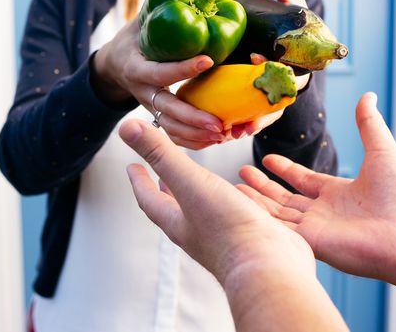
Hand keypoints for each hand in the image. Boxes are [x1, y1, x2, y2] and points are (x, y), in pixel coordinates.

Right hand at [93, 20, 225, 148]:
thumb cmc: (135, 38)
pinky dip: (192, 141)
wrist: (113, 64)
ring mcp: (149, 106)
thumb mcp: (142, 20)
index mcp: (136, 67)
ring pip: (170, 127)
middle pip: (166, 109)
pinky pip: (173, 134)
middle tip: (219, 123)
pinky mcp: (158, 115)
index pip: (159, 71)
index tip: (207, 60)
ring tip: (223, 134)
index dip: (182, 68)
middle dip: (193, 117)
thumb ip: (163, 7)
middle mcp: (142, 91)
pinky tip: (214, 140)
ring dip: (196, 134)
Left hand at [119, 119, 316, 285]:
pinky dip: (231, 200)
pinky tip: (242, 196)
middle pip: (174, 208)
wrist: (269, 268)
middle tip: (160, 175)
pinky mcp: (248, 238)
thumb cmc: (228, 227)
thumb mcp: (190, 183)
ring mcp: (223, 239)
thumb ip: (162, 154)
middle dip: (166, 190)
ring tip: (201, 181)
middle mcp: (197, 233)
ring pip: (204, 212)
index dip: (138, 181)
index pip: (149, 199)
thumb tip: (127, 127)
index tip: (131, 166)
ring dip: (199, 195)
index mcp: (177, 222)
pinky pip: (233, 215)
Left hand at [229, 0, 309, 138]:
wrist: (283, 49)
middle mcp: (291, 85)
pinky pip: (257, 118)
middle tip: (247, 121)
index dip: (277, 69)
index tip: (255, 59)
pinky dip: (246, 126)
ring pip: (268, 116)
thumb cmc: (289, 34)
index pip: (293, 71)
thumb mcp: (290, 19)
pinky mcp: (263, 103)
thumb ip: (291, 5)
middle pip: (279, 103)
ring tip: (237, 132)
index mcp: (300, 66)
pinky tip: (231, 132)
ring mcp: (277, 96)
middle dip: (264, 114)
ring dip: (253, 125)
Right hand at [238, 92, 395, 285]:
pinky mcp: (312, 243)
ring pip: (277, 214)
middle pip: (285, 199)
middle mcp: (325, 212)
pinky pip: (280, 229)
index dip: (285, 169)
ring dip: (255, 201)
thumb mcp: (381, 149)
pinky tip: (242, 205)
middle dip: (262, 186)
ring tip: (233, 187)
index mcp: (340, 193)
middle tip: (241, 173)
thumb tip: (367, 95)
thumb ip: (368, 124)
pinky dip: (260, 218)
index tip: (267, 159)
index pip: (305, 180)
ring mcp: (316, 229)